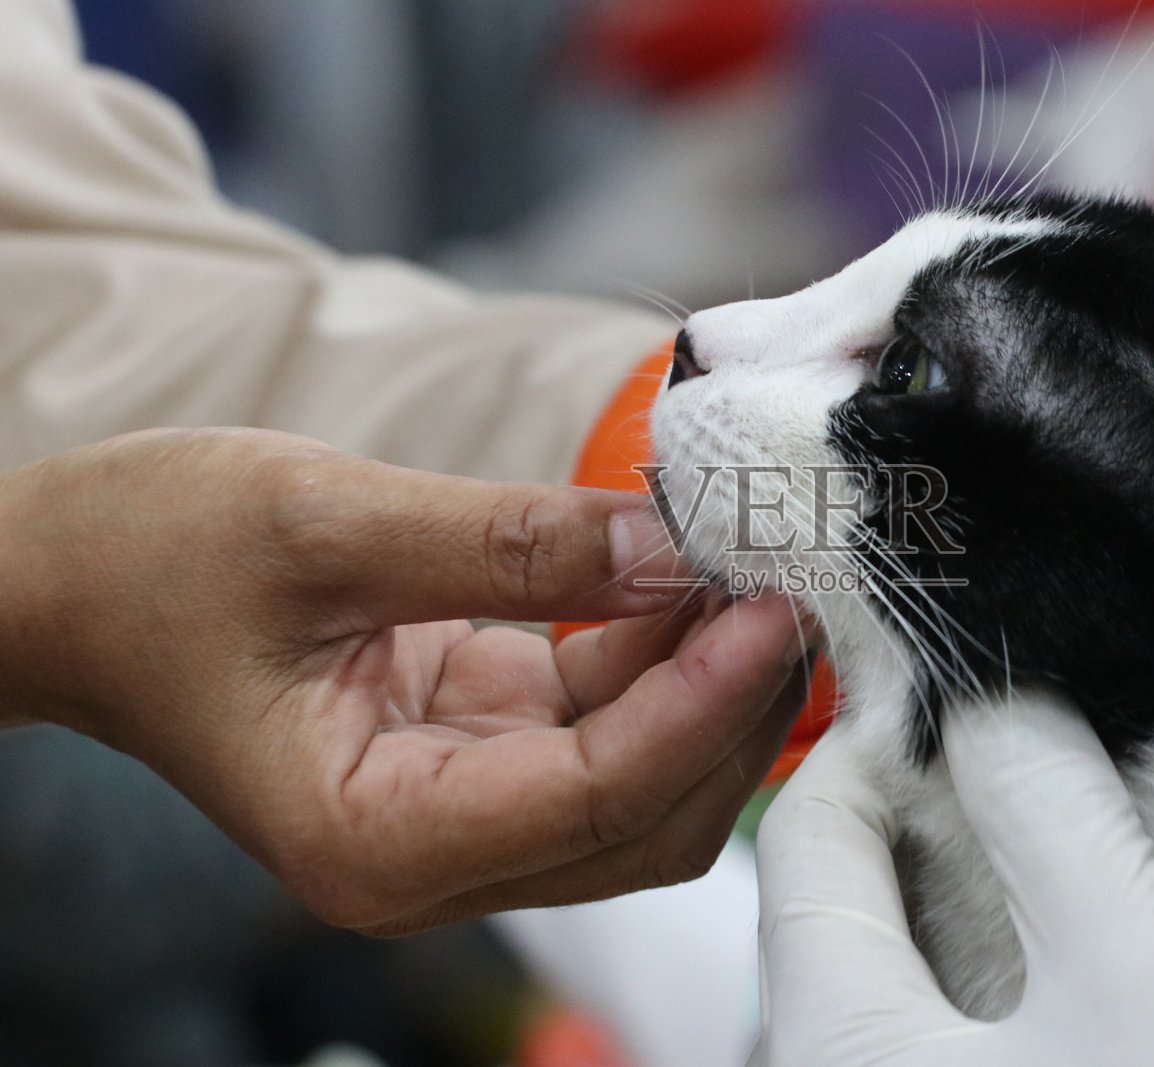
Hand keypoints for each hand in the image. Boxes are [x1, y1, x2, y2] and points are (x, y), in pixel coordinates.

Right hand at [0, 428, 806, 933]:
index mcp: (375, 838)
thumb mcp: (322, 524)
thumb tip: (671, 544)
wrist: (72, 584)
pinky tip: (680, 577)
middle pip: (645, 821)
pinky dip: (657, 660)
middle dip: (729, 710)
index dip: (702, 703)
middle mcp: (429, 857)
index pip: (596, 797)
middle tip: (788, 585)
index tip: (773, 607)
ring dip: (706, 685)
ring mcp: (460, 813)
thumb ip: (507, 541)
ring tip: (748, 568)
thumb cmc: (152, 559)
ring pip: (642, 784)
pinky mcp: (477, 757)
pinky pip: (603, 728)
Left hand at [750, 694, 1153, 1066]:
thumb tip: (995, 702)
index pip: (806, 831)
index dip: (887, 742)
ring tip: (1080, 844)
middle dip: (944, 813)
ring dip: (983, 893)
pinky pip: (940, 1030)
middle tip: (1048, 762)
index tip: (983, 703)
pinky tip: (1086, 959)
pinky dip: (1000, 971)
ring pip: (902, 965)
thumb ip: (1052, 815)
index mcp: (827, 1039)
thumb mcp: (1139, 974)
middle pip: (848, 896)